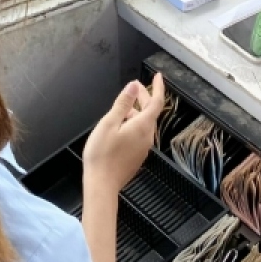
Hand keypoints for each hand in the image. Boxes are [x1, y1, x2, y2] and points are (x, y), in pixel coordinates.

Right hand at [82, 74, 163, 194]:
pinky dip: (133, 124)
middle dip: (144, 97)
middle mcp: (147, 136)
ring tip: (122, 107)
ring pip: (144, 123)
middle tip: (134, 87)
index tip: (158, 76)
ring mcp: (143, 148)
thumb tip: (133, 86)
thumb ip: (123, 103)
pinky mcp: (137, 156)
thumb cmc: (102, 154)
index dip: (158, 87)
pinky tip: (120, 126)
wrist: (102, 185)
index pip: (157, 102)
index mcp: (142, 126)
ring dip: (136, 111)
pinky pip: (139, 134)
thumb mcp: (109, 123)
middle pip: (150, 112)